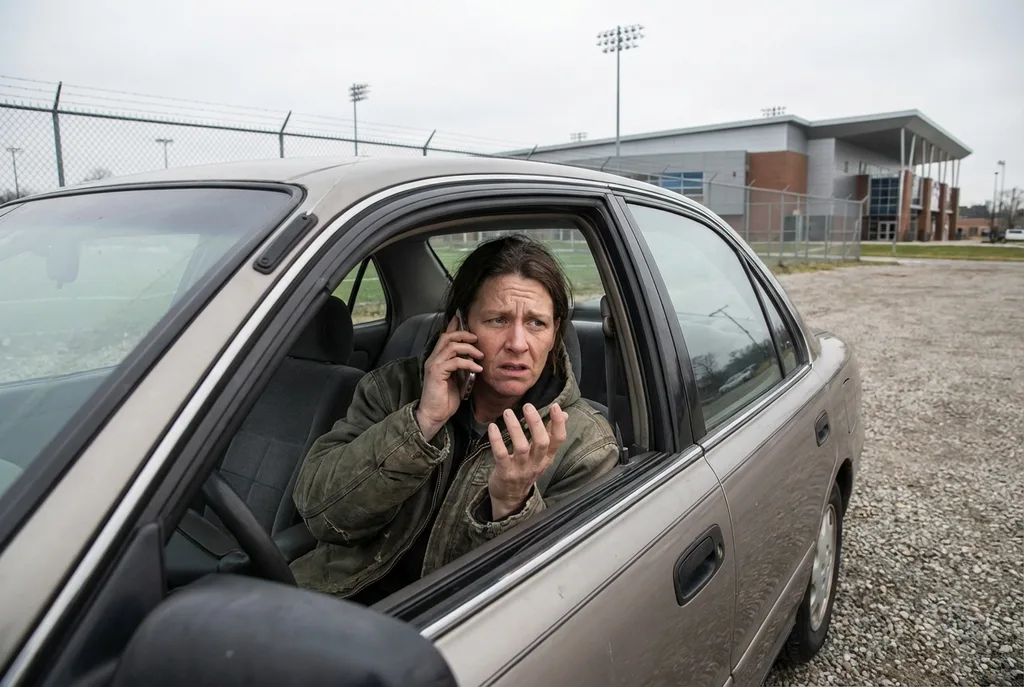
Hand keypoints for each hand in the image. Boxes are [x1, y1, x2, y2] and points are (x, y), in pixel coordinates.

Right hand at [416, 316, 483, 440]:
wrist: (434, 415)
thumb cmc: (445, 399)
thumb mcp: (456, 379)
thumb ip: (461, 367)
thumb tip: (472, 359)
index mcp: (437, 359)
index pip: (444, 337)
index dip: (453, 326)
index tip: (463, 319)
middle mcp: (433, 359)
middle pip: (447, 336)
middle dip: (464, 334)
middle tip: (476, 339)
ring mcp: (434, 365)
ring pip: (451, 346)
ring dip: (468, 348)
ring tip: (480, 355)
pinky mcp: (437, 373)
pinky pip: (455, 361)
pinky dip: (468, 363)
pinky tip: (477, 369)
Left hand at [487, 403, 567, 519]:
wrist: (511, 498)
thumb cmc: (527, 469)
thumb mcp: (542, 455)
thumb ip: (551, 434)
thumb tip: (564, 414)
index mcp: (547, 457)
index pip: (559, 440)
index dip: (558, 423)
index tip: (555, 406)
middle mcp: (536, 463)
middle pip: (541, 442)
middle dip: (535, 423)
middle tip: (528, 406)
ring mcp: (521, 469)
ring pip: (521, 447)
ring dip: (514, 428)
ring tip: (508, 413)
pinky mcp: (505, 472)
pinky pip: (501, 455)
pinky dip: (496, 440)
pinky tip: (492, 427)